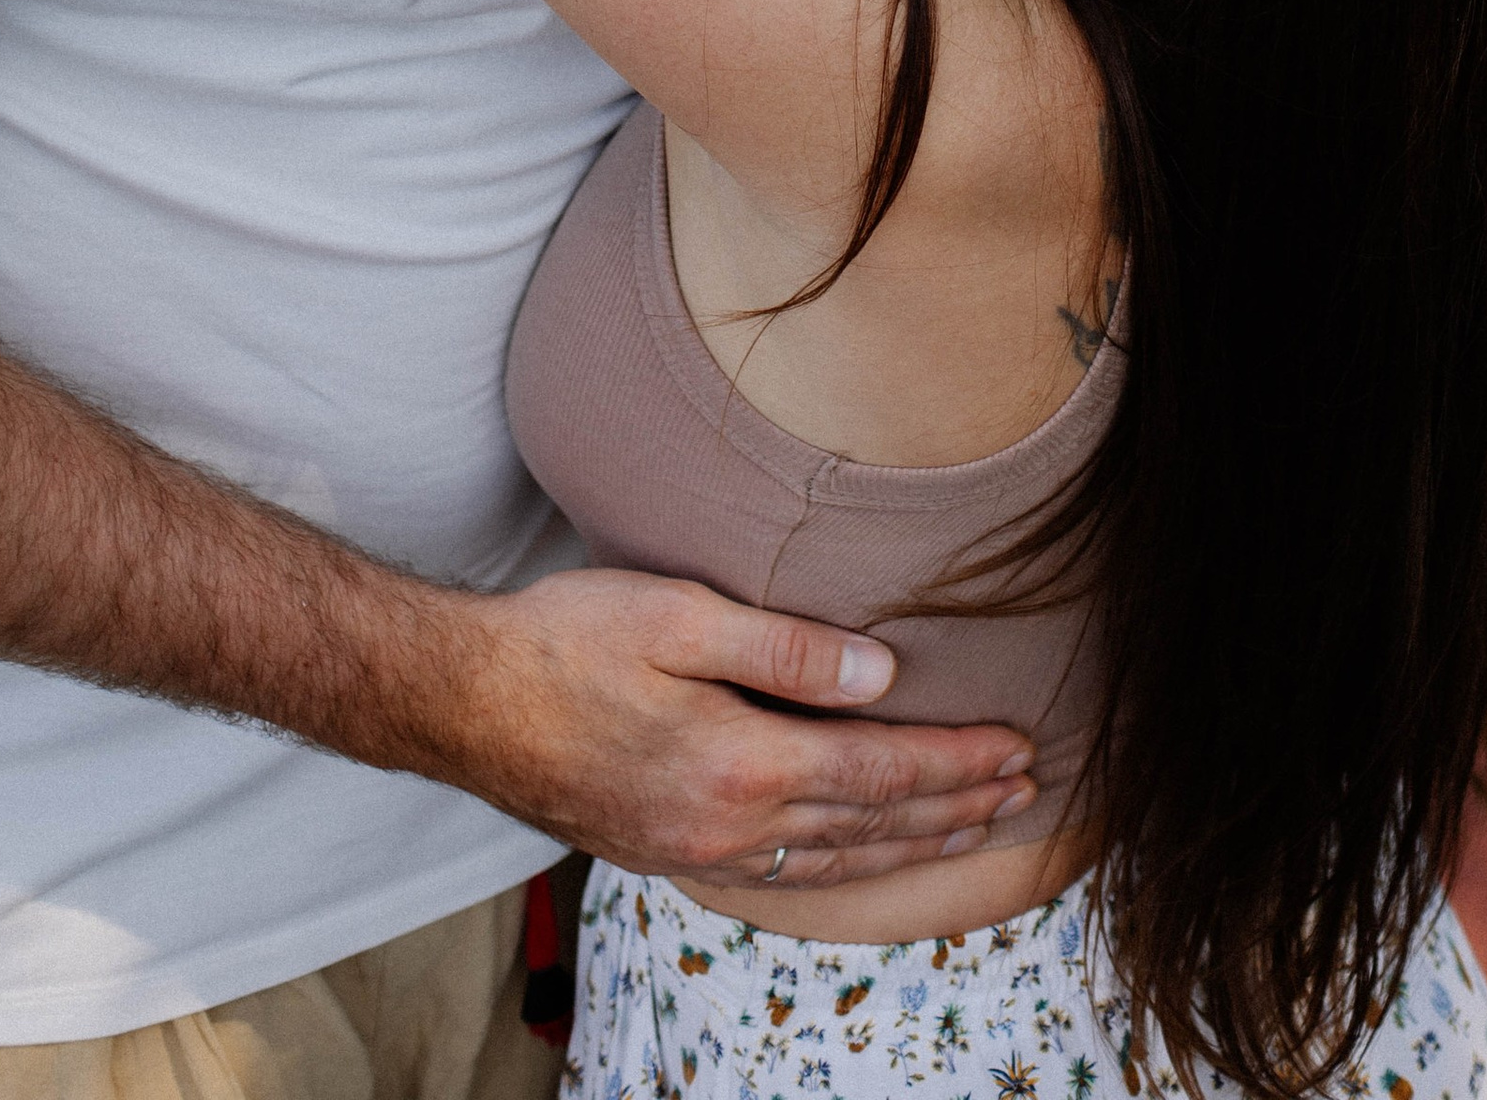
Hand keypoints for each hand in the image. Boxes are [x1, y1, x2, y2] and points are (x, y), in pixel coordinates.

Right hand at [446, 569, 1037, 894]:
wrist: (464, 701)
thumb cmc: (566, 640)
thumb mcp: (679, 616)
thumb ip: (787, 649)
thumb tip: (883, 672)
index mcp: (742, 763)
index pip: (881, 774)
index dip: (958, 764)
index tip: (1019, 749)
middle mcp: (728, 823)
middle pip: (870, 827)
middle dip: (954, 808)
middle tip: (1023, 791)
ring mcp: (696, 847)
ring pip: (832, 859)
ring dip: (910, 843)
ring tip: (969, 825)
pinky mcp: (666, 848)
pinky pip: (781, 871)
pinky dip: (841, 864)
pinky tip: (858, 853)